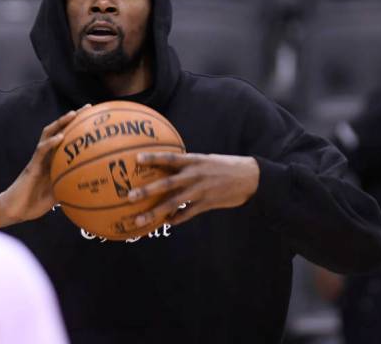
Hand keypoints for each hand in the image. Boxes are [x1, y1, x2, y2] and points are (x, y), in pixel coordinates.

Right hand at [0, 105, 89, 228]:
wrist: (14, 210)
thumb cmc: (33, 203)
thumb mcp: (58, 196)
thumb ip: (70, 188)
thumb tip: (89, 189)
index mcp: (53, 161)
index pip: (67, 139)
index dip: (79, 128)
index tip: (94, 118)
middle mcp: (46, 156)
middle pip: (59, 130)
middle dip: (72, 118)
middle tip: (88, 108)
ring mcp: (38, 159)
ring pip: (48, 135)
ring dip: (60, 123)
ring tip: (73, 114)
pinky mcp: (32, 165)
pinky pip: (41, 151)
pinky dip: (51, 143)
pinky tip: (60, 137)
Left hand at [128, 153, 259, 226]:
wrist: (250, 177)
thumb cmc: (225, 165)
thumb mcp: (206, 159)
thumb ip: (187, 163)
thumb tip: (166, 162)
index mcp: (194, 161)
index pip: (170, 158)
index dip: (154, 158)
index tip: (137, 159)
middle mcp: (195, 176)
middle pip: (167, 184)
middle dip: (147, 190)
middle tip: (129, 196)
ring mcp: (201, 191)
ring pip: (174, 204)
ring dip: (155, 213)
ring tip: (139, 219)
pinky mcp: (207, 204)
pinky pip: (188, 214)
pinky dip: (176, 219)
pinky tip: (166, 223)